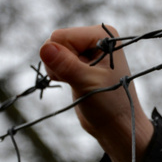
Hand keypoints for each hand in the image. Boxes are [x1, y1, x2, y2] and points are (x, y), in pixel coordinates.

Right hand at [40, 25, 152, 161]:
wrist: (116, 126)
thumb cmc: (109, 105)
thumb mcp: (86, 83)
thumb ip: (65, 65)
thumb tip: (45, 48)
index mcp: (103, 36)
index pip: (62, 36)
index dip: (63, 57)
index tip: (80, 74)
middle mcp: (95, 39)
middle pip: (55, 42)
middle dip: (59, 63)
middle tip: (78, 80)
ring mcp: (86, 50)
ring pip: (53, 52)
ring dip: (58, 70)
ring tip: (78, 83)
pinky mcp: (79, 62)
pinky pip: (55, 60)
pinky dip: (59, 73)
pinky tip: (73, 83)